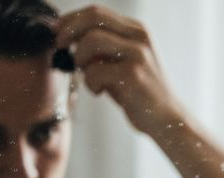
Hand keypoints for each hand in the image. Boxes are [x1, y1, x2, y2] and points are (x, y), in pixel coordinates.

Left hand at [53, 6, 185, 137]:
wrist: (167, 120)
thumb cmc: (139, 93)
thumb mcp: (120, 63)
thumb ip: (99, 49)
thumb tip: (66, 38)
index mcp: (136, 30)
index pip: (96, 12)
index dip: (70, 19)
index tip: (56, 32)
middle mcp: (139, 37)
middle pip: (92, 17)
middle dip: (68, 30)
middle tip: (60, 46)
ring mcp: (138, 54)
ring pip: (91, 41)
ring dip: (80, 59)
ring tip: (88, 76)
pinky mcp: (134, 74)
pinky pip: (95, 70)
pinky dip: (90, 82)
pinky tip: (99, 91)